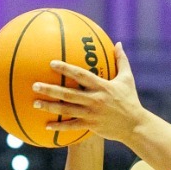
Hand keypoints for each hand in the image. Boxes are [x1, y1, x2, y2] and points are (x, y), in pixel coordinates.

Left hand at [33, 46, 148, 143]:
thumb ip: (121, 60)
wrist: (135, 125)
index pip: (81, 75)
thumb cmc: (130, 100)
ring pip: (67, 110)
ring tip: (35, 104)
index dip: (66, 69)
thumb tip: (118, 43)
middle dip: (50, 90)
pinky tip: (46, 126)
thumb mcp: (128, 79)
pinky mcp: (91, 126)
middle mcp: (95, 100)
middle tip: (34, 85)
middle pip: (68, 94)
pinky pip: (72, 126)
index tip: (51, 63)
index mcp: (102, 86)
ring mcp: (91, 114)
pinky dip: (59, 126)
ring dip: (50, 107)